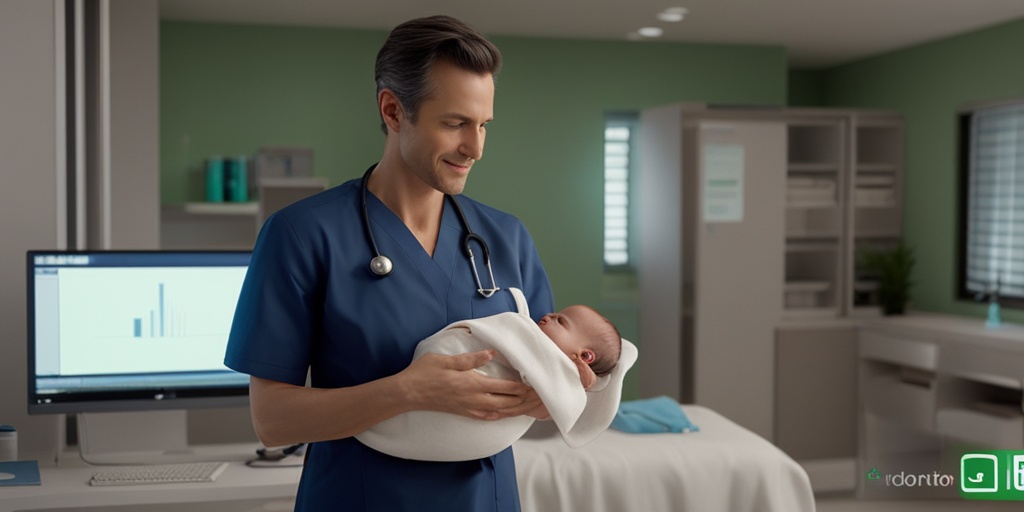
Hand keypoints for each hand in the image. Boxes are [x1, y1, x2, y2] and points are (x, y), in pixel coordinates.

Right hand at [396, 350, 536, 420]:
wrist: (408, 393)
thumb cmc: (425, 373)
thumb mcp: (447, 360)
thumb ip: (471, 358)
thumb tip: (492, 353)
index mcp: (472, 383)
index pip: (505, 387)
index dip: (523, 388)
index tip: (536, 385)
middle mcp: (474, 399)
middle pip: (507, 403)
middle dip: (525, 401)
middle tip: (540, 398)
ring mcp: (469, 408)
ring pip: (500, 412)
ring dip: (517, 410)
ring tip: (530, 407)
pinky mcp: (464, 412)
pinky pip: (488, 417)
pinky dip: (501, 415)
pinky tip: (506, 413)